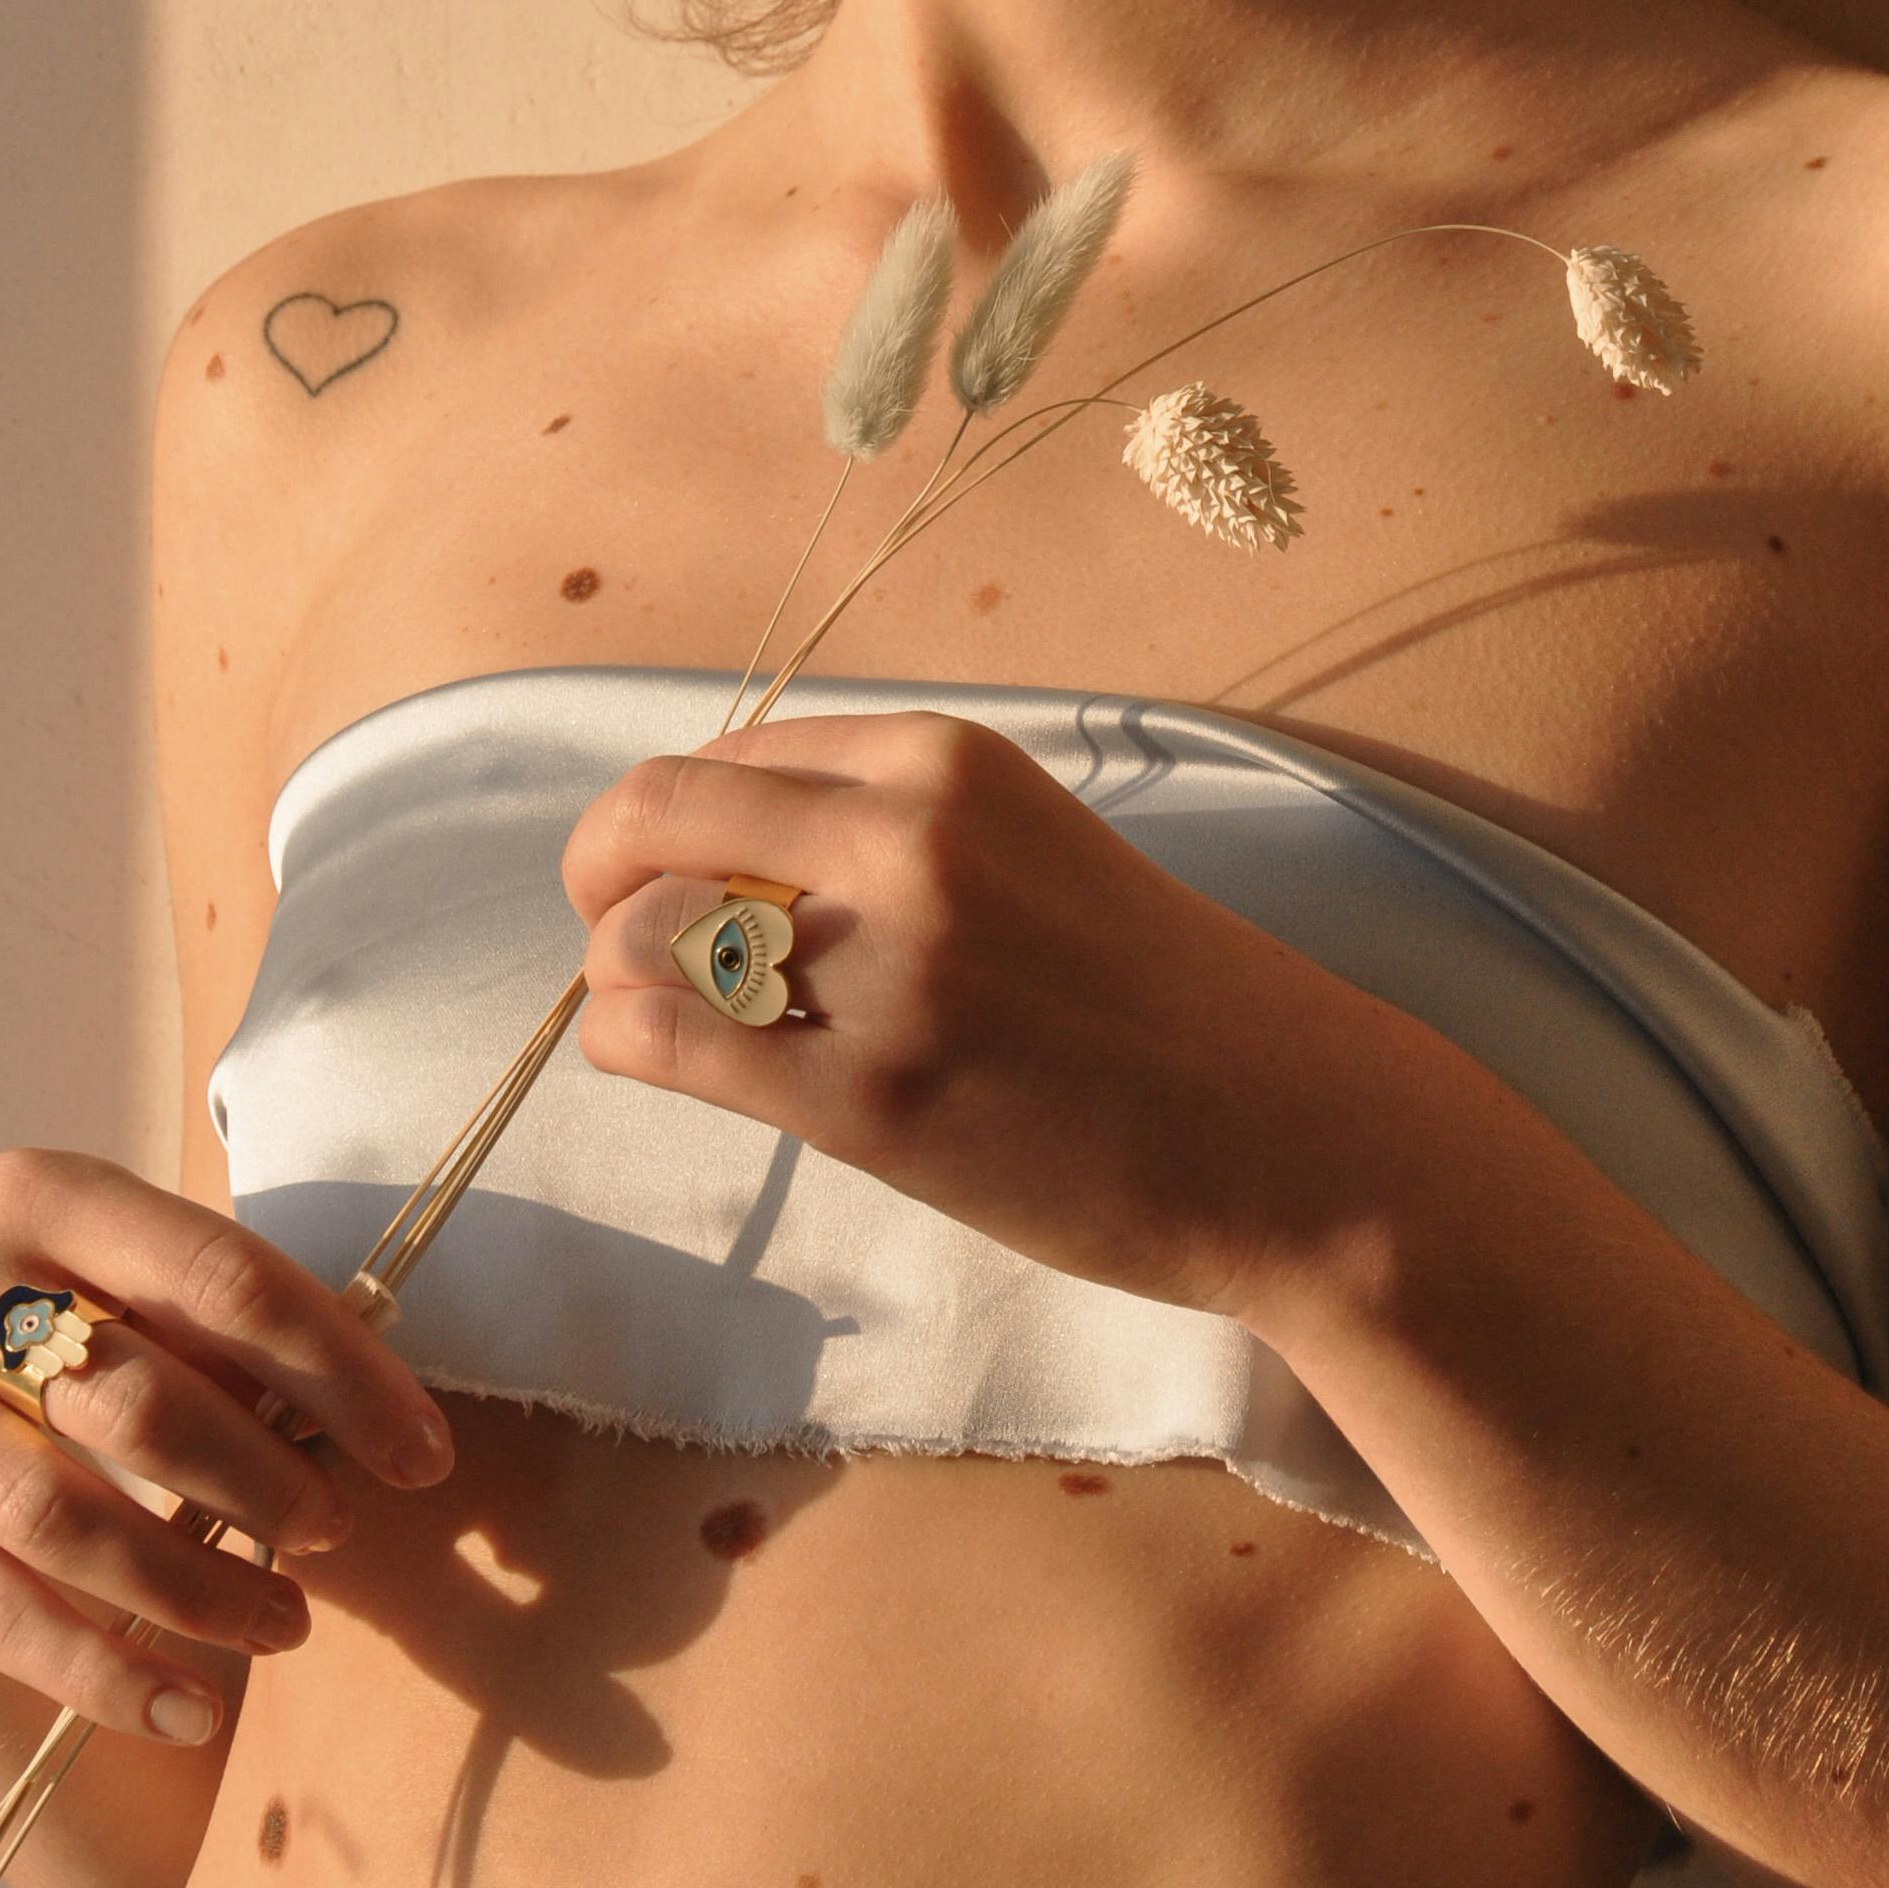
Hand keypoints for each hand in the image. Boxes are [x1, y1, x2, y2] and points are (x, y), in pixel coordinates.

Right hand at [0, 1151, 457, 1742]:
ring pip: (66, 1522)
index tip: (421, 1453)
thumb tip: (357, 1397)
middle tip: (335, 1532)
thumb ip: (196, 1305)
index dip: (339, 1374)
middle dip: (267, 1484)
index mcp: (43, 1194)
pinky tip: (186, 1707)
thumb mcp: (88, 1238)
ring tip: (287, 1623)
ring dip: (198, 1590)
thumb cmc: (2, 1273)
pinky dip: (99, 1672)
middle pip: (143, 1407)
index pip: (221, 1281)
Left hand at [564, 708, 1429, 1313]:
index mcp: (943, 763)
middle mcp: (905, 838)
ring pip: (640, 933)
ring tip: (665, 1018)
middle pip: (651, 816)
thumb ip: (886, 831)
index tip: (671, 877)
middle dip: (601, 877)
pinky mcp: (868, 1095)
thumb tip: (716, 853)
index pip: (724, 756)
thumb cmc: (1159, 1003)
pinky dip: (627, 1043)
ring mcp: (884, 967)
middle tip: (617, 940)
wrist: (1287, 1132)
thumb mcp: (1024, 852)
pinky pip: (662, 1037)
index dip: (667, 823)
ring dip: (619, 975)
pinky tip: (661, 1062)